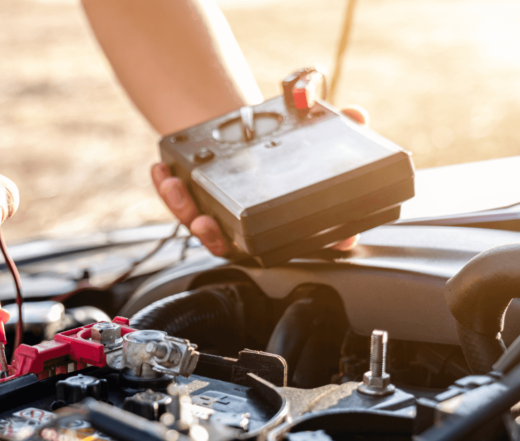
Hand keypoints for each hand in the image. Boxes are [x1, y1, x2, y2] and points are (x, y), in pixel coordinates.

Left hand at [152, 105, 370, 256]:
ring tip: (178, 192)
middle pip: (235, 245)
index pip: (305, 240)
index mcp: (284, 220)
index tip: (299, 241)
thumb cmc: (275, 142)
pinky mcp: (194, 204)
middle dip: (216, 238)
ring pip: (202, 229)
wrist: (241, 131)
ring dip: (186, 214)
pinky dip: (168, 189)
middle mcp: (252, 227)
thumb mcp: (303, 132)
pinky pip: (178, 204)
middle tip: (207, 224)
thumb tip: (356, 115)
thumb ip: (328, 126)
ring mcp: (221, 218)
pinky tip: (162, 172)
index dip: (312, 246)